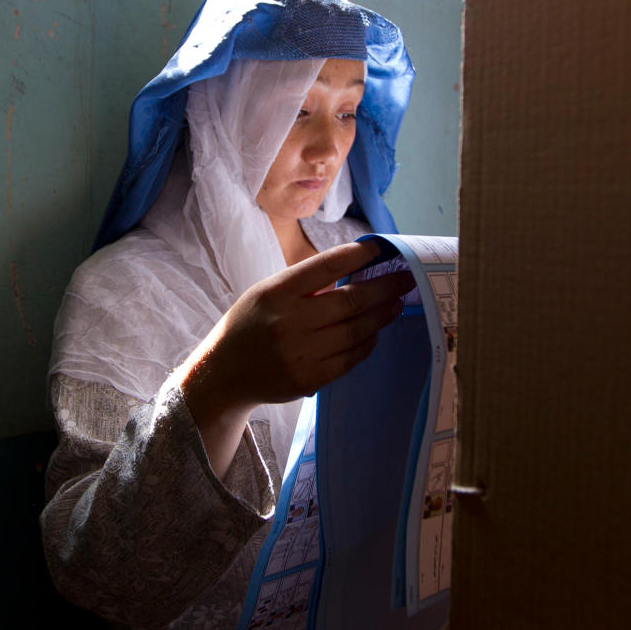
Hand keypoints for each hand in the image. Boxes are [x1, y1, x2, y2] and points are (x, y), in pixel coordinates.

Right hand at [177, 240, 415, 475]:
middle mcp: (289, 322)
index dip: (358, 256)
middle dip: (385, 287)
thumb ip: (304, 284)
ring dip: (382, 316)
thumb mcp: (267, 293)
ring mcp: (300, 353)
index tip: (381, 250)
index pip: (326, 267)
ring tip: (397, 303)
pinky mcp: (309, 379)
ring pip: (356, 331)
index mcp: (276, 292)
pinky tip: (375, 332)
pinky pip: (350, 359)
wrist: (223, 373)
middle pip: (351, 301)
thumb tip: (355, 270)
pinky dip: (368, 343)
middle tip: (406, 278)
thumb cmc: (250, 325)